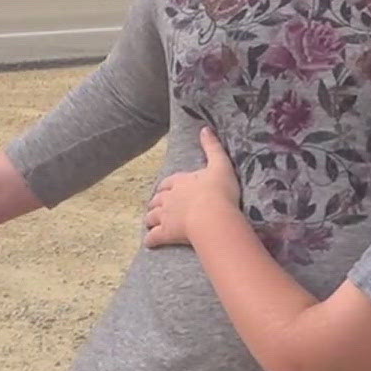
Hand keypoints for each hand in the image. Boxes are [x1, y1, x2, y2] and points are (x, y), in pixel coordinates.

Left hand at [143, 127, 240, 247]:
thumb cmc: (219, 191)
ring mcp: (165, 215)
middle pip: (157, 199)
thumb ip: (212, 147)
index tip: (166, 189)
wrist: (213, 216)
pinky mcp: (166, 233)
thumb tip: (205, 128)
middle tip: (157, 206)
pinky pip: (153, 237)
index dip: (167, 186)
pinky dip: (150, 239)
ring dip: (150, 219)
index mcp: (181, 181)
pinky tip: (149, 242)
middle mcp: (169, 197)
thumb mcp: (220, 165)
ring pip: (152, 216)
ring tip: (150, 222)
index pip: (168, 182)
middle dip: (156, 202)